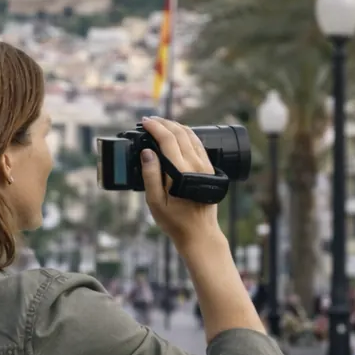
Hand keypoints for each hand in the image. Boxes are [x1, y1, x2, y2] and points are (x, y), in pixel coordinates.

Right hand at [140, 117, 223, 255]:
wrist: (200, 233)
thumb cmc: (175, 221)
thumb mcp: (155, 202)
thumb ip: (150, 175)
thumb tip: (146, 152)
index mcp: (181, 172)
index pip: (168, 140)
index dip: (156, 127)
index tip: (145, 122)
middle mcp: (196, 165)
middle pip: (180, 134)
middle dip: (164, 123)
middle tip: (150, 120)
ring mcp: (205, 166)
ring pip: (191, 136)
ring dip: (176, 126)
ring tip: (162, 124)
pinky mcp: (209, 169)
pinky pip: (199, 144)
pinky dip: (187, 134)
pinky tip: (179, 134)